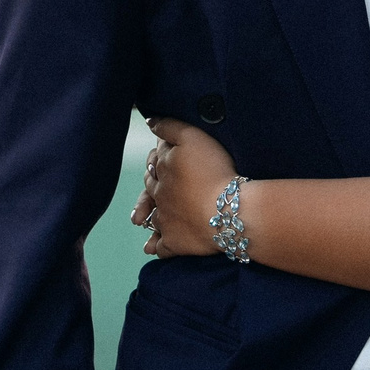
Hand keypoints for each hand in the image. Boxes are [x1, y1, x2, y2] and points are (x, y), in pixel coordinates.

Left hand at [133, 118, 234, 256]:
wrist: (229, 211)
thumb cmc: (215, 171)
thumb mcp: (193, 138)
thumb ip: (169, 128)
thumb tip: (149, 122)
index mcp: (164, 169)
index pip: (155, 160)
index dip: (158, 157)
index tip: (161, 157)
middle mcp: (160, 195)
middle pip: (151, 188)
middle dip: (150, 186)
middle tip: (150, 188)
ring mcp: (166, 220)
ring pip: (152, 217)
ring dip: (147, 216)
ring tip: (140, 220)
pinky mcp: (174, 242)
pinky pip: (161, 246)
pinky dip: (155, 246)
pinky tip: (150, 247)